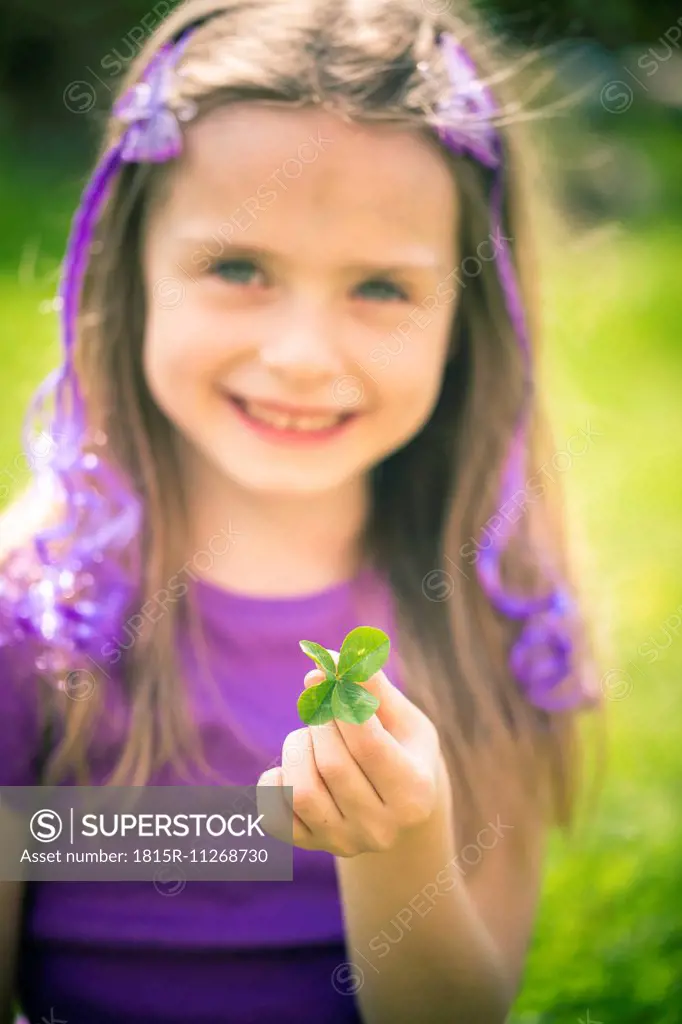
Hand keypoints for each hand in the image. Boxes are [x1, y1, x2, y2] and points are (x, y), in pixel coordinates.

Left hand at [257, 652, 445, 856]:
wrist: (396, 809)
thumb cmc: (401, 749)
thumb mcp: (401, 718)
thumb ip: (371, 688)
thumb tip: (328, 661)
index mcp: (414, 794)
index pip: (367, 744)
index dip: (340, 702)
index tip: (326, 672)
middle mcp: (382, 829)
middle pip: (332, 765)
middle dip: (320, 723)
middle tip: (324, 709)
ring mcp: (345, 843)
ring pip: (300, 791)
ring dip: (297, 749)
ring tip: (310, 737)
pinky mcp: (311, 846)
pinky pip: (272, 814)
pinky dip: (274, 782)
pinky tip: (292, 767)